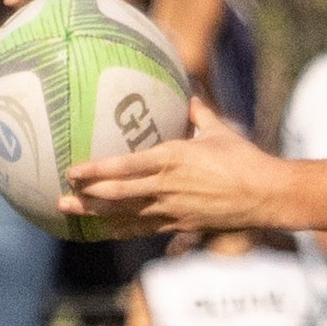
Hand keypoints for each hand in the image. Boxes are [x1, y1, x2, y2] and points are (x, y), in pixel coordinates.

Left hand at [60, 99, 276, 236]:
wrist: (266, 195)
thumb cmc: (245, 159)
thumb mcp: (219, 131)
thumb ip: (199, 114)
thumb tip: (190, 94)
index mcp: (172, 158)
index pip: (125, 166)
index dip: (95, 171)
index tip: (73, 170)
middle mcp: (167, 187)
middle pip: (117, 196)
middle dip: (85, 198)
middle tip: (60, 197)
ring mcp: (173, 209)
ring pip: (126, 215)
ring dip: (96, 216)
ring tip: (72, 215)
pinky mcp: (182, 225)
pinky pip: (146, 228)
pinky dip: (124, 229)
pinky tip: (107, 231)